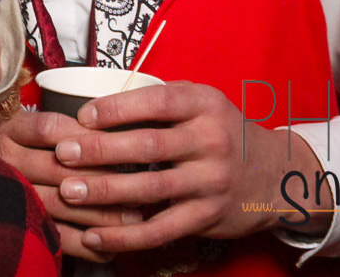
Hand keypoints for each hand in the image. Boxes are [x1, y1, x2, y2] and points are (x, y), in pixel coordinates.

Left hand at [0, 82, 327, 259]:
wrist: (277, 174)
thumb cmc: (220, 131)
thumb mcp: (200, 103)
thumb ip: (158, 102)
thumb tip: (93, 102)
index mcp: (204, 104)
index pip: (157, 102)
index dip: (118, 108)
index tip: (82, 115)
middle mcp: (211, 140)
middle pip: (149, 145)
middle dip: (100, 150)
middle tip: (63, 154)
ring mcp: (211, 181)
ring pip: (151, 188)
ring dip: (106, 192)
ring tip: (69, 192)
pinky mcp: (208, 216)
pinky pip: (162, 229)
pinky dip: (126, 236)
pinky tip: (96, 236)